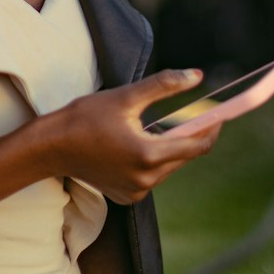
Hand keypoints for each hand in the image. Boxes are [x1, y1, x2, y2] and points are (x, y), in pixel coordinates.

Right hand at [50, 68, 220, 203]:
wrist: (52, 146)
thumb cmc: (85, 117)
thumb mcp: (125, 96)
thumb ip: (164, 85)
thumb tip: (197, 76)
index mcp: (149, 155)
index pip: (197, 145)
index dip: (213, 128)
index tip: (221, 114)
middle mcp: (146, 179)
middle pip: (184, 156)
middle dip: (190, 135)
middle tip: (191, 113)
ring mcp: (136, 191)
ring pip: (169, 166)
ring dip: (170, 146)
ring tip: (150, 126)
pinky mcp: (128, 196)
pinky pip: (152, 176)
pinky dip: (153, 160)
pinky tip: (134, 144)